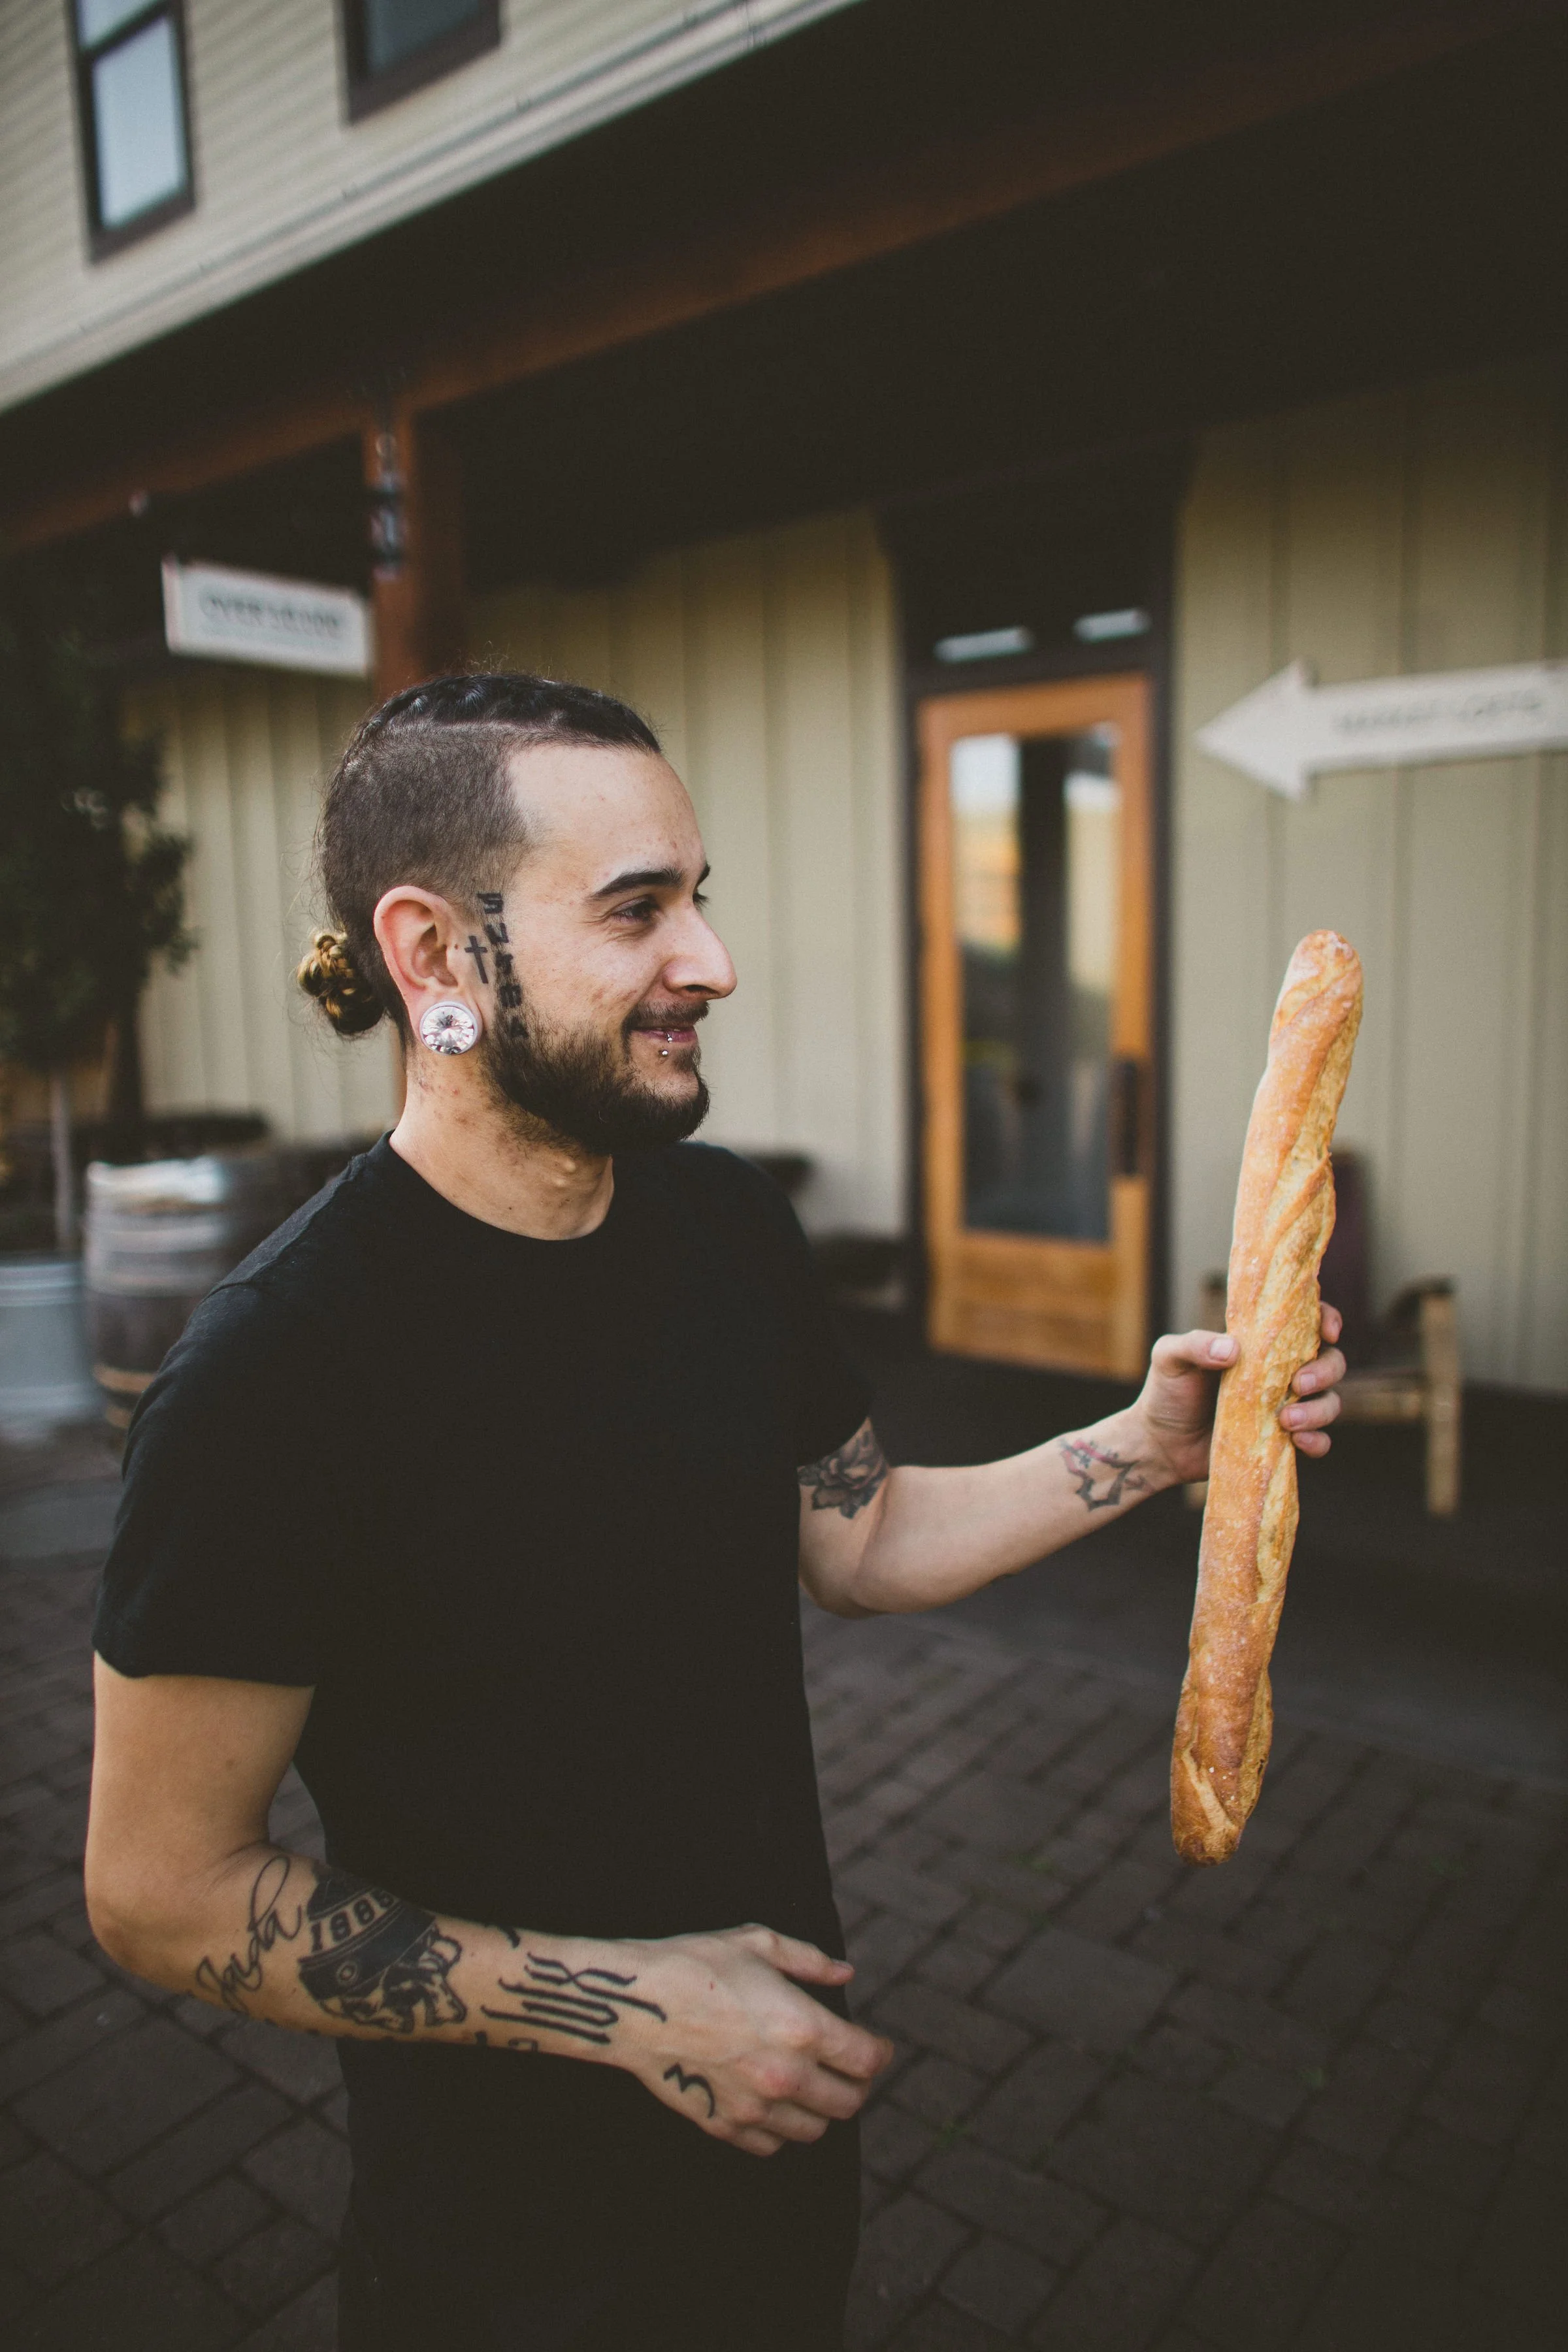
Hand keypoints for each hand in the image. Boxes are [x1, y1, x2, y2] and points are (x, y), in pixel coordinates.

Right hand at [615, 1923, 892, 2156]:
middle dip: (856, 2084)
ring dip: (820, 2109)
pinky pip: (772, 2145)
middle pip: (849, 2102)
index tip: (878, 2046)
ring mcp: (755, 2108)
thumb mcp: (758, 1943)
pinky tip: (772, 2101)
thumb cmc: (697, 1963)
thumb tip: (845, 1975)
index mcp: (803, 2027)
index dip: (881, 2053)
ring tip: (810, 2084)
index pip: (867, 2060)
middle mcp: (786, 2076)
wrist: (635, 2003)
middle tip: (847, 2067)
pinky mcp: (726, 2126)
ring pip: (814, 2130)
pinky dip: (781, 2128)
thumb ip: (809, 1961)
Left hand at [1131, 1302, 1345, 1485]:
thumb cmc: (1167, 1391)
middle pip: (1330, 1362)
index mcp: (1260, 1345)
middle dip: (1325, 1370)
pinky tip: (1299, 1442)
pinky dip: (1318, 1442)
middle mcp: (1280, 1373)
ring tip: (1286, 1420)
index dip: (1327, 1319)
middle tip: (1298, 1384)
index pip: (1305, 1322)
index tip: (1328, 1331)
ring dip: (1319, 1410)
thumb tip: (1233, 1350)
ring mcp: (1285, 1408)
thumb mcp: (1169, 1358)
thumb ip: (1195, 1344)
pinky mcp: (1283, 1441)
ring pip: (1329, 1402)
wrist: (1159, 1444)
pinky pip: (1319, 1441)